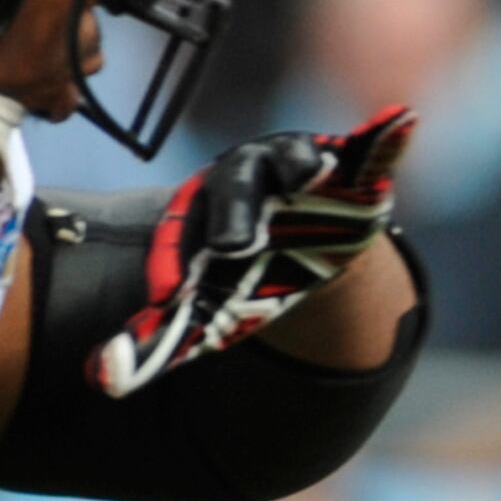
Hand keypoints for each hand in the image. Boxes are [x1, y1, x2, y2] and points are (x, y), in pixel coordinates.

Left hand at [92, 107, 415, 398]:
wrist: (309, 238)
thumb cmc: (246, 270)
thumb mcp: (206, 309)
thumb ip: (158, 343)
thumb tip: (99, 381)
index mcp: (205, 204)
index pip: (185, 227)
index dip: (176, 258)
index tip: (166, 296)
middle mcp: (250, 172)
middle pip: (237, 185)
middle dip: (236, 213)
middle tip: (232, 248)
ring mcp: (302, 163)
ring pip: (300, 158)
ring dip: (306, 163)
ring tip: (313, 175)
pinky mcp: (354, 166)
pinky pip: (371, 147)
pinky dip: (385, 135)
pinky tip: (402, 118)